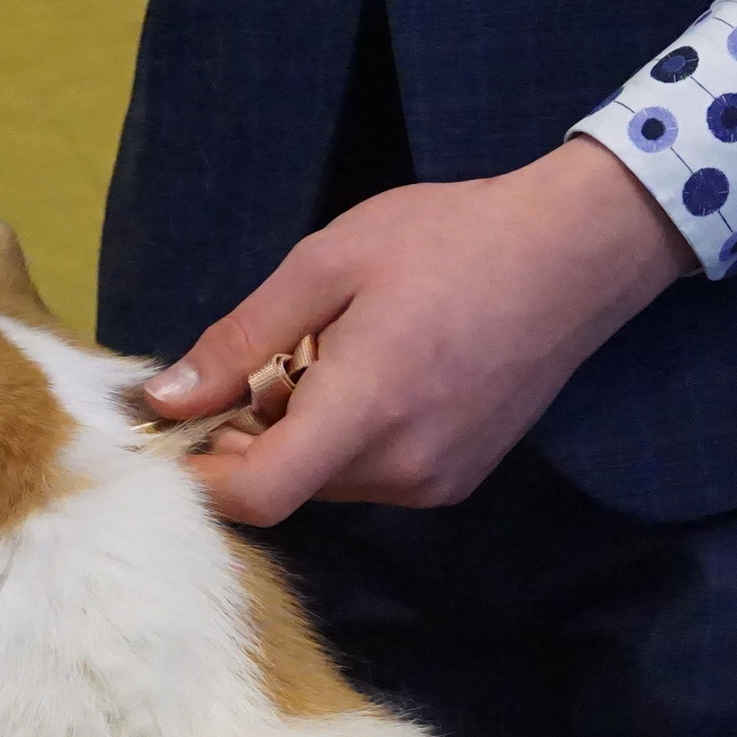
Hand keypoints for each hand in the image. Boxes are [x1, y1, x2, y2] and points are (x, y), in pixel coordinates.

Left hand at [144, 137, 693, 525]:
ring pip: (327, 482)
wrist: (573, 255)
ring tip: (338, 352)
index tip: (182, 428)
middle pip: (286, 484)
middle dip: (253, 433)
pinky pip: (372, 476)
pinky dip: (350, 439)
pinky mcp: (457, 481)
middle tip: (273, 353)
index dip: (202, 475)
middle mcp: (402, 468)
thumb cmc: (449, 240)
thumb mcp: (326, 265)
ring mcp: (435, 482)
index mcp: (366, 409)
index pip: (258, 496)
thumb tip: (163, 399)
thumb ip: (239, 340)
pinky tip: (381, 372)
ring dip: (304, 433)